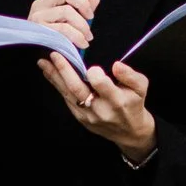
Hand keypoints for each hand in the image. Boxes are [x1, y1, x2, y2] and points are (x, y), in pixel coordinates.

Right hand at [27, 0, 96, 50]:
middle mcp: (40, 4)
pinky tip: (83, 43)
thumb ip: (83, 7)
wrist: (41, 55)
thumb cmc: (56, 35)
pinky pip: (64, 29)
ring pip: (66, 11)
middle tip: (90, 16)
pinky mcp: (40, 30)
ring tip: (88, 36)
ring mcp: (38, 16)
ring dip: (82, 25)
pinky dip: (77, 36)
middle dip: (82, 3)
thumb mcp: (71, 19)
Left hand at [40, 56, 155, 161]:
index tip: (91, 65)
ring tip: (44, 62)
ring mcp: (87, 115)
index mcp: (117, 101)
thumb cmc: (134, 104)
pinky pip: (66, 99)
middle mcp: (100, 109)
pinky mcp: (79, 117)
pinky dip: (57, 84)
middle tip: (54, 54)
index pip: (102, 86)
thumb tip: (117, 65)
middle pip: (78, 89)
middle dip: (64, 70)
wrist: (128, 131)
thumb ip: (131, 75)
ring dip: (54, 76)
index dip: (95, 75)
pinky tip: (49, 72)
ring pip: (68, 94)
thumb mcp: (141, 88)